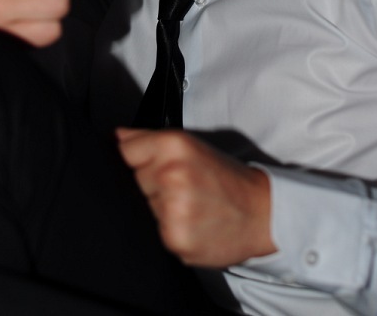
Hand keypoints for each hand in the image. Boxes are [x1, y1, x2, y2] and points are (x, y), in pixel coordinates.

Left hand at [116, 128, 275, 267]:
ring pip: (144, 206)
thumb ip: (148, 138)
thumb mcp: (190, 145)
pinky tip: (193, 223)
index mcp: (174, 145)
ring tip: (190, 204)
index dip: (137, 158)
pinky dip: (171, 230)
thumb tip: (115, 136)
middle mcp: (171, 174)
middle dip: (151, 183)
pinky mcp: (175, 238)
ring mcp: (173, 208)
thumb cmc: (224, 177)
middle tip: (183, 184)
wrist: (261, 212)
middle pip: (133, 180)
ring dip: (160, 208)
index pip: (125, 151)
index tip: (153, 163)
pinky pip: (157, 231)